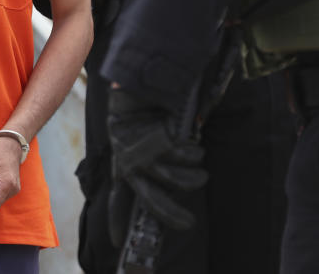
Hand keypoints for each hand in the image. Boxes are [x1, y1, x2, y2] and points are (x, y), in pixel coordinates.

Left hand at [106, 88, 206, 246]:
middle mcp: (127, 160)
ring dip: (192, 177)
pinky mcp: (154, 135)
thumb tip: (170, 189)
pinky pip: (181, 155)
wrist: (140, 74)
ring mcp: (141, 149)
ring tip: (200, 170)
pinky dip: (193, 153)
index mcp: (122, 162)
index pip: (117, 198)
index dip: (118, 221)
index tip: (120, 245)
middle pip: (150, 201)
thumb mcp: (142, 138)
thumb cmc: (143, 107)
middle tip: (189, 224)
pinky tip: (195, 147)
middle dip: (171, 216)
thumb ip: (151, 161)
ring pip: (174, 178)